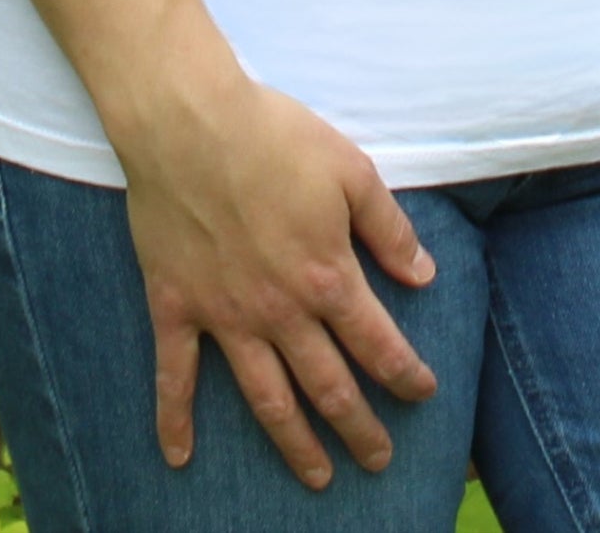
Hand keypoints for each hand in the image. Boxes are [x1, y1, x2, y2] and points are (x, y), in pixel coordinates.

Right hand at [110, 62, 441, 489]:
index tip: (424, 394)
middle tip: (378, 460)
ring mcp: (225, 316)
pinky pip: (175, 375)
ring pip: (266, 398)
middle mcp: (280, 311)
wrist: (188, 122)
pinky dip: (174, 420)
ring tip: (316, 478)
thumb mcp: (352, 170)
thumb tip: (424, 276)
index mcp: (327, 276)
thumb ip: (389, 229)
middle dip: (359, 429)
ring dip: (294, 444)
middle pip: (328, 387)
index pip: (378, 344)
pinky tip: (178, 458)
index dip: (406, 375)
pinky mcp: (176, 307)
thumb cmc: (274, 136)